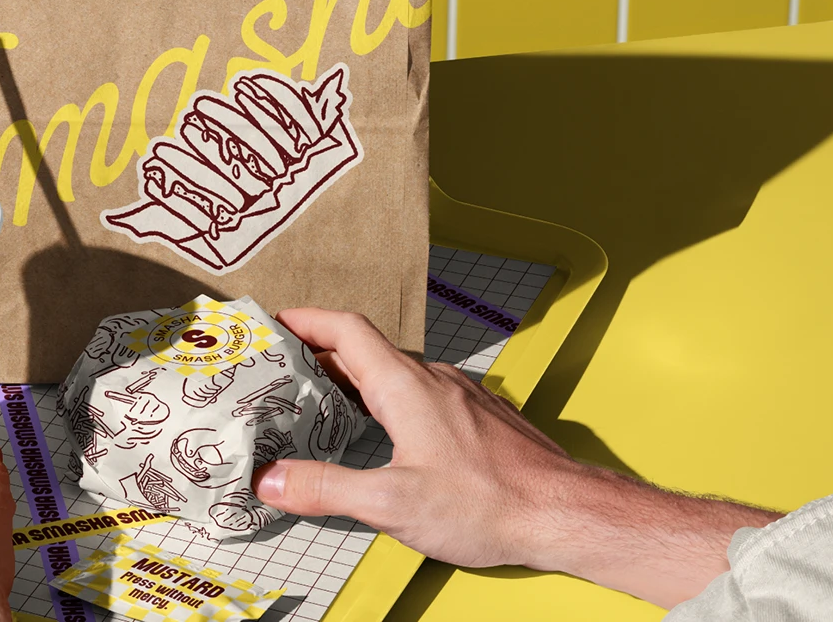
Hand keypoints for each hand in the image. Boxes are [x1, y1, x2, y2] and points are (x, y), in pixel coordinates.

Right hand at [251, 310, 782, 608]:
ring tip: (316, 403)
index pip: (346, 330)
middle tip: (278, 372)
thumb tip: (270, 480)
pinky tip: (378, 433)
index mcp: (405, 385)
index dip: (305, 320)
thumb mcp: (391, 503)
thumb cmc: (486, 503)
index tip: (272, 323)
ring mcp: (458, 396)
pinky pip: (418, 393)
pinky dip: (384, 400)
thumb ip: (326, 488)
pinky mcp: (475, 418)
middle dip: (318, 356)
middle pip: (365, 350)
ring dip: (353, 380)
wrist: (562, 511)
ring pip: (394, 373)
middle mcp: (432, 379)